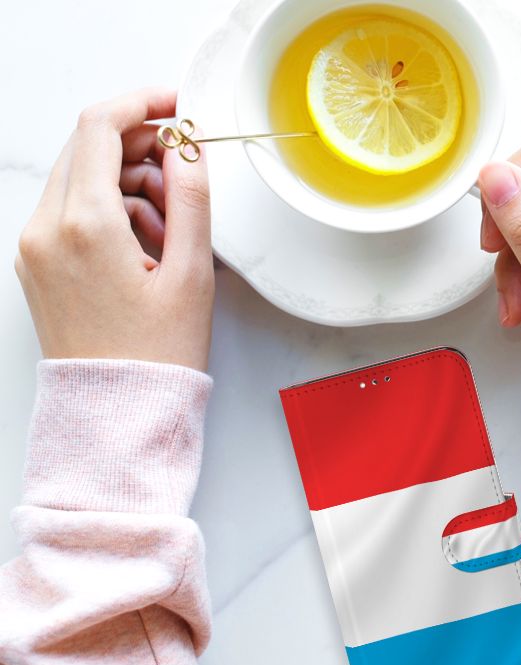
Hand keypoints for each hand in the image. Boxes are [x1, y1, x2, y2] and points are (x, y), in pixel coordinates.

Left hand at [15, 88, 213, 371]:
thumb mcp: (192, 272)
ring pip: (81, 178)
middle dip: (141, 147)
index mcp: (85, 225)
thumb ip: (192, 198)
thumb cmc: (156, 354)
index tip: (177, 105)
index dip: (143, 103)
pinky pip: (72, 210)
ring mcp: (35, 246)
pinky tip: (147, 244)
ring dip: (129, 182)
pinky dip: (110, 210)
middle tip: (185, 173)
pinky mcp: (37, 263)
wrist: (117, 412)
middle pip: (88, 147)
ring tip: (173, 228)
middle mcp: (46, 229)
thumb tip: (188, 147)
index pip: (101, 127)